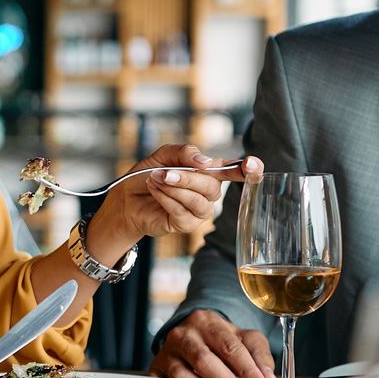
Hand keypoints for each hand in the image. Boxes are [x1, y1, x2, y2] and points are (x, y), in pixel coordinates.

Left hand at [85, 146, 262, 258]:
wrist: (125, 199)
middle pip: (213, 186)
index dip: (249, 169)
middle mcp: (208, 192)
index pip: (235, 171)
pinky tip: (155, 191)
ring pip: (200, 201)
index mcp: (207, 172)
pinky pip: (184, 212)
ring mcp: (199, 210)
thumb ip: (184, 152)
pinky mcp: (186, 225)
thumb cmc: (146, 176)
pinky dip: (167, 199)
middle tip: (166, 172)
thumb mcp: (163, 155)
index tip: (253, 164)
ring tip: (156, 180)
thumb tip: (205, 161)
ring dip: (176, 188)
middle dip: (188, 177)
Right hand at [148, 308, 275, 377]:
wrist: (190, 335)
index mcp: (206, 321)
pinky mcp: (154, 370)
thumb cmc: (220, 339)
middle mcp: (182, 334)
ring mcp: (165, 352)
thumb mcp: (244, 338)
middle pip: (204, 361)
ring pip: (182, 376)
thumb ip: (259, 354)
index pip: (229, 347)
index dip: (248, 371)